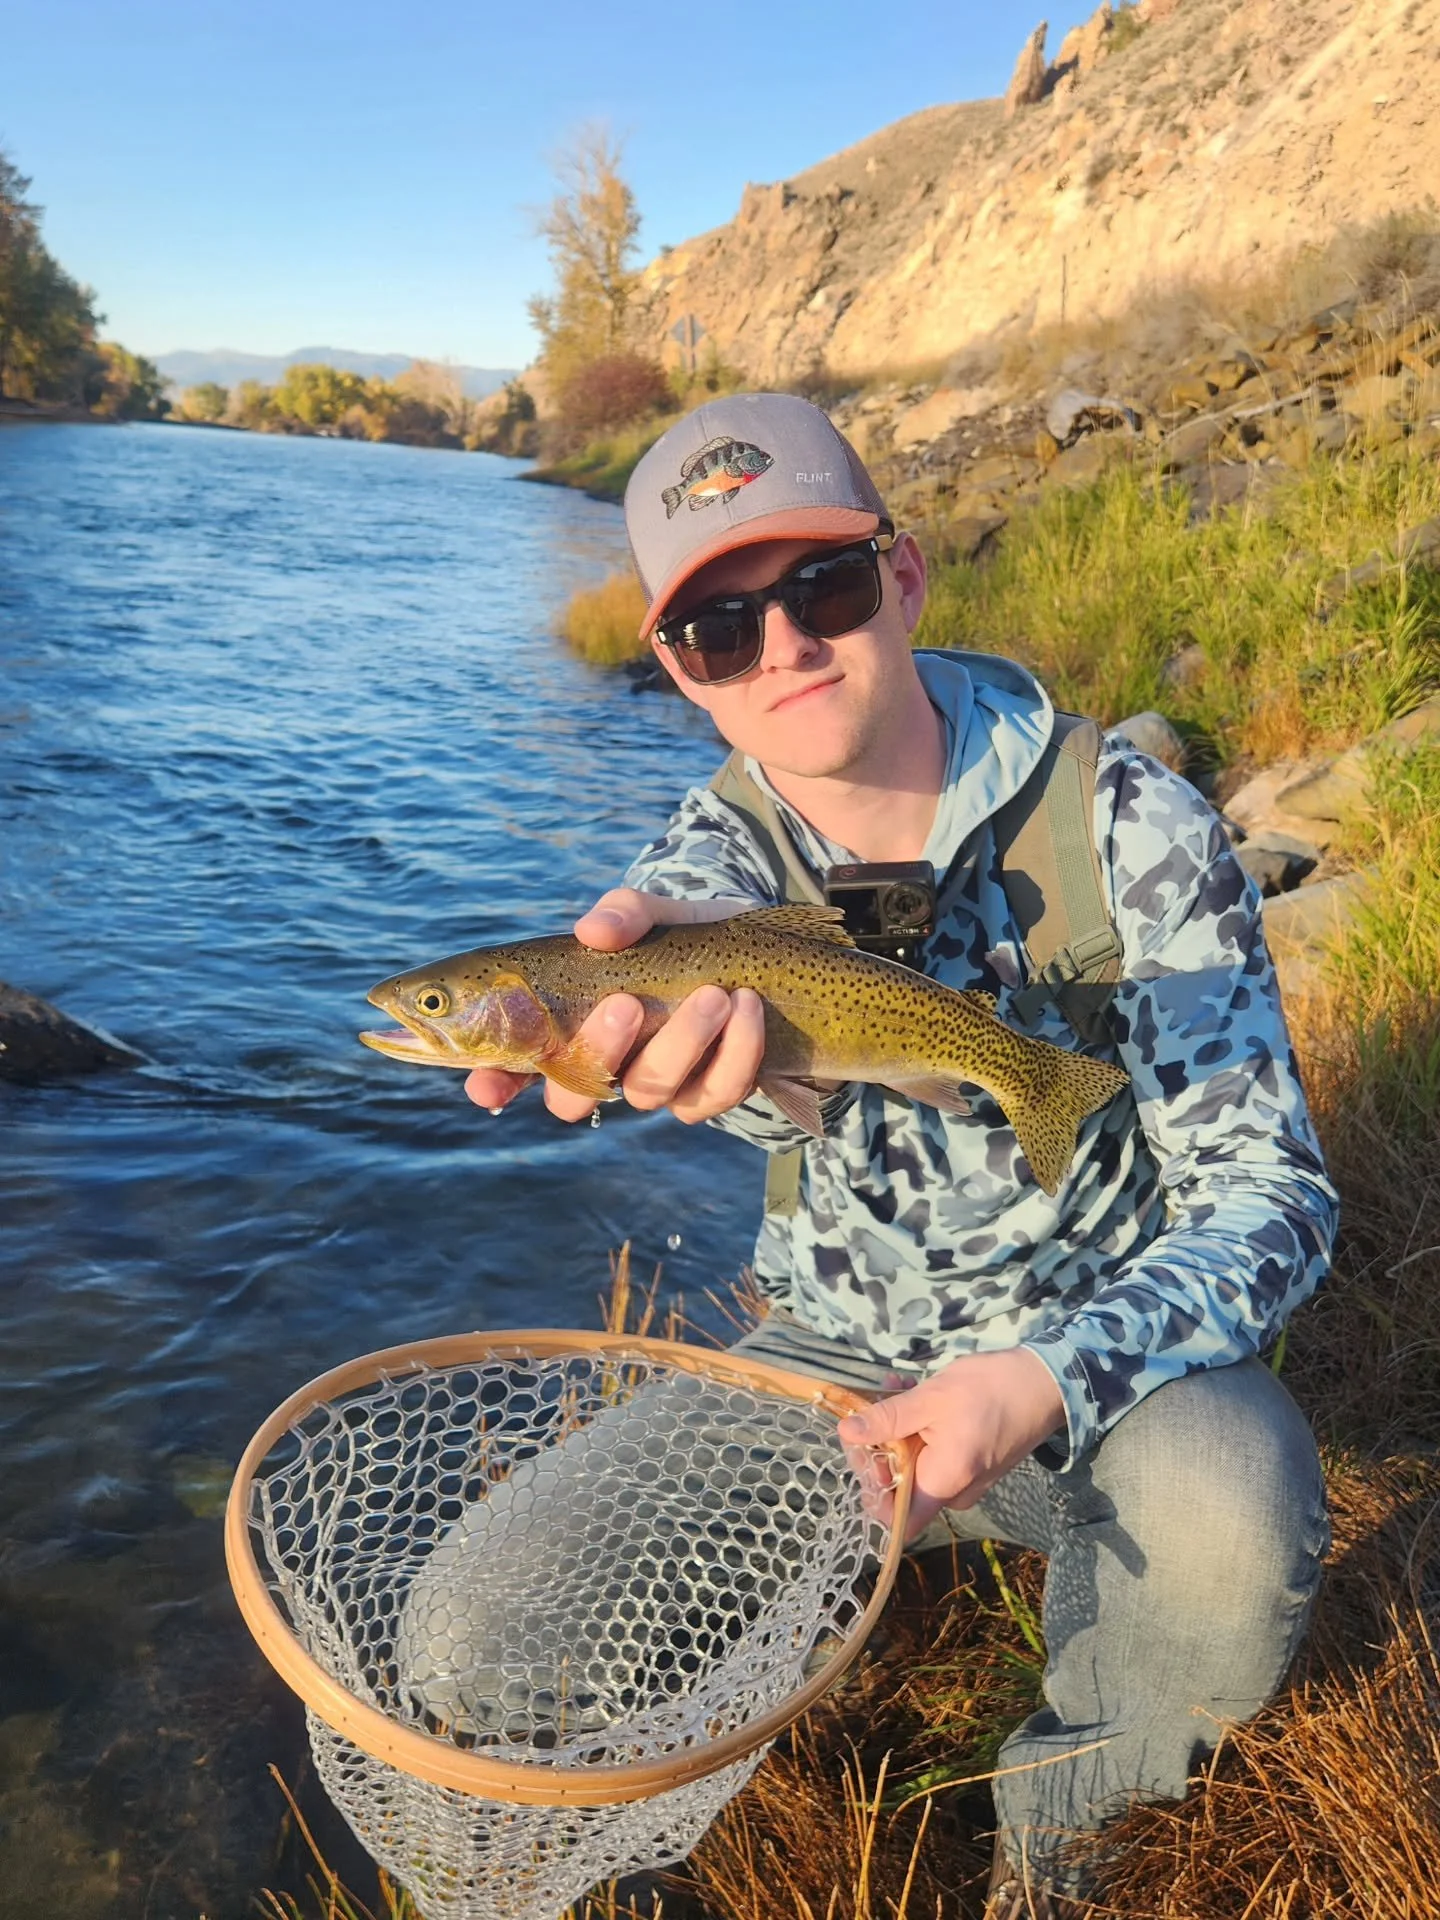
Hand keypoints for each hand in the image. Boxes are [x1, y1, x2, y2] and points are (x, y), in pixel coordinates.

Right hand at [464, 889, 767, 1124]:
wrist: (757, 948)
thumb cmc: (680, 933)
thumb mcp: (650, 911)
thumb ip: (622, 912)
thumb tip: (593, 931)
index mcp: (569, 1024)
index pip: (514, 1064)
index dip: (494, 1081)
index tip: (485, 1084)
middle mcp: (604, 1063)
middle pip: (575, 1094)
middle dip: (599, 1050)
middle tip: (626, 1003)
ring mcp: (655, 1083)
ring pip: (649, 1091)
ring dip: (681, 1043)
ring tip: (715, 995)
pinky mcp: (709, 1091)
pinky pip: (715, 1091)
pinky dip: (735, 1051)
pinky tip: (746, 1007)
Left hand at [836, 1348, 1065, 1541]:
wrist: (1048, 1382)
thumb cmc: (991, 1390)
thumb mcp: (932, 1398)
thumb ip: (887, 1418)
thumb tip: (845, 1432)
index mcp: (944, 1483)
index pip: (895, 1521)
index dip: (871, 1489)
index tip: (864, 1449)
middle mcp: (955, 1491)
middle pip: (900, 1486)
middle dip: (879, 1444)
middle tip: (870, 1406)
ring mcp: (965, 1477)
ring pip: (915, 1462)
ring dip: (897, 1427)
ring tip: (892, 1387)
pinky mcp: (972, 1460)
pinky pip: (934, 1452)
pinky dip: (918, 1425)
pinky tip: (909, 1390)